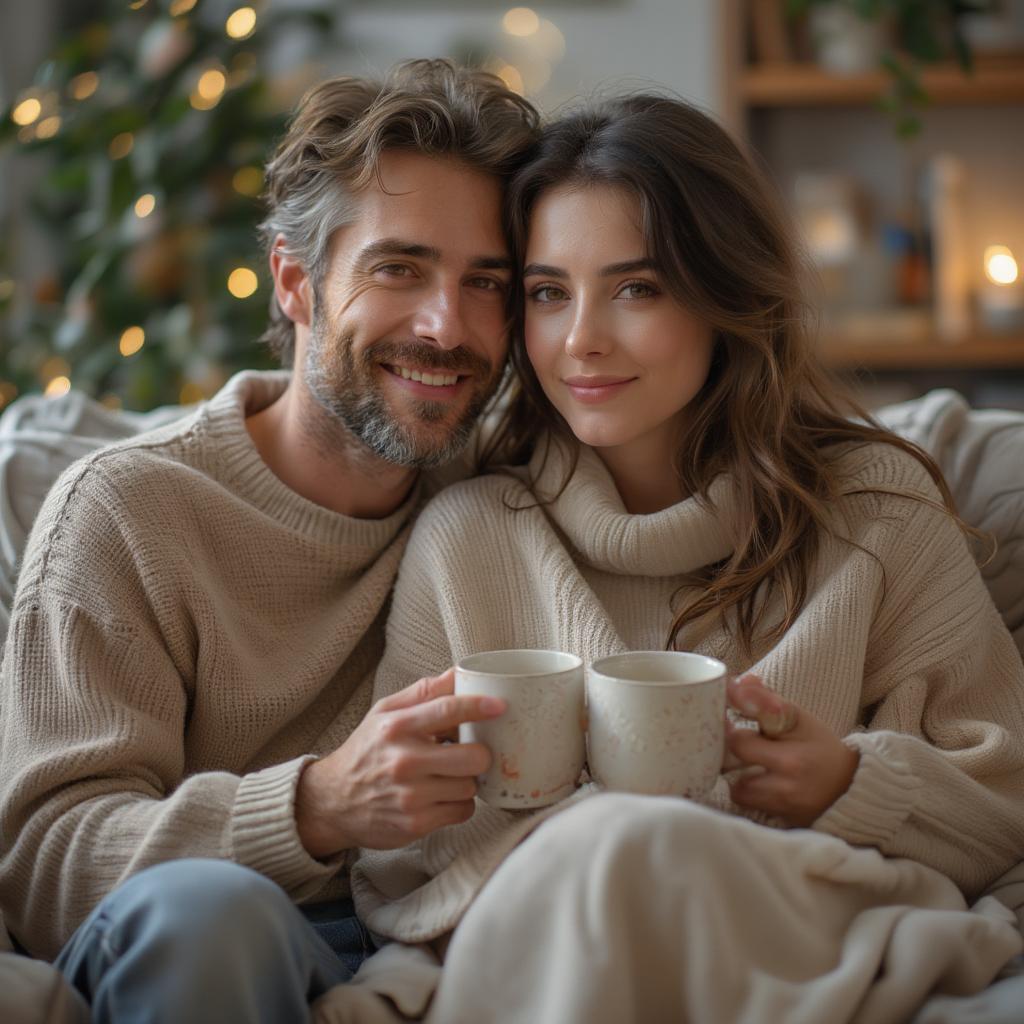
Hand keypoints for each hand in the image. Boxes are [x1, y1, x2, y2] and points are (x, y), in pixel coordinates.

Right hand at [295, 669, 505, 857]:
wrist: (332, 801)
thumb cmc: (366, 751)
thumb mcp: (385, 713)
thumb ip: (423, 692)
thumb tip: (459, 672)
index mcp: (397, 726)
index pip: (447, 710)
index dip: (478, 706)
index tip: (500, 706)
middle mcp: (404, 761)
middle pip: (472, 756)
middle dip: (479, 753)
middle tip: (470, 752)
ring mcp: (410, 795)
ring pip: (470, 786)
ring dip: (467, 780)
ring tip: (449, 775)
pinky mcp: (415, 824)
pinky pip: (462, 811)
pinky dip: (459, 803)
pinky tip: (442, 795)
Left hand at [724, 673, 858, 827]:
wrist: (852, 786)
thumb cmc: (820, 747)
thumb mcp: (800, 719)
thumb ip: (767, 700)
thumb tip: (739, 682)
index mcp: (790, 756)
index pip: (738, 742)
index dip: (726, 727)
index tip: (725, 718)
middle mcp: (786, 785)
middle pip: (732, 768)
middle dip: (728, 751)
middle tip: (735, 741)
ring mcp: (784, 807)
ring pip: (738, 791)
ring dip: (738, 777)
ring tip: (748, 765)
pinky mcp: (784, 822)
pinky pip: (751, 808)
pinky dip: (750, 795)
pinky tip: (758, 782)